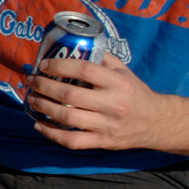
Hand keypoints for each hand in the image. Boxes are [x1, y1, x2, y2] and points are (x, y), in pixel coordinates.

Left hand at [28, 53, 185, 152]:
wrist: (157, 122)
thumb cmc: (135, 93)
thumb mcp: (125, 72)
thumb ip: (103, 59)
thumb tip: (75, 46)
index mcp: (118, 83)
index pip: (85, 70)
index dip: (60, 65)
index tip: (44, 65)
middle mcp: (113, 104)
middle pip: (70, 95)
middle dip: (45, 87)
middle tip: (32, 81)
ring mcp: (107, 125)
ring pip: (67, 117)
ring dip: (44, 108)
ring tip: (32, 99)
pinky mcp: (103, 142)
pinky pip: (72, 140)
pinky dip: (52, 134)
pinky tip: (39, 125)